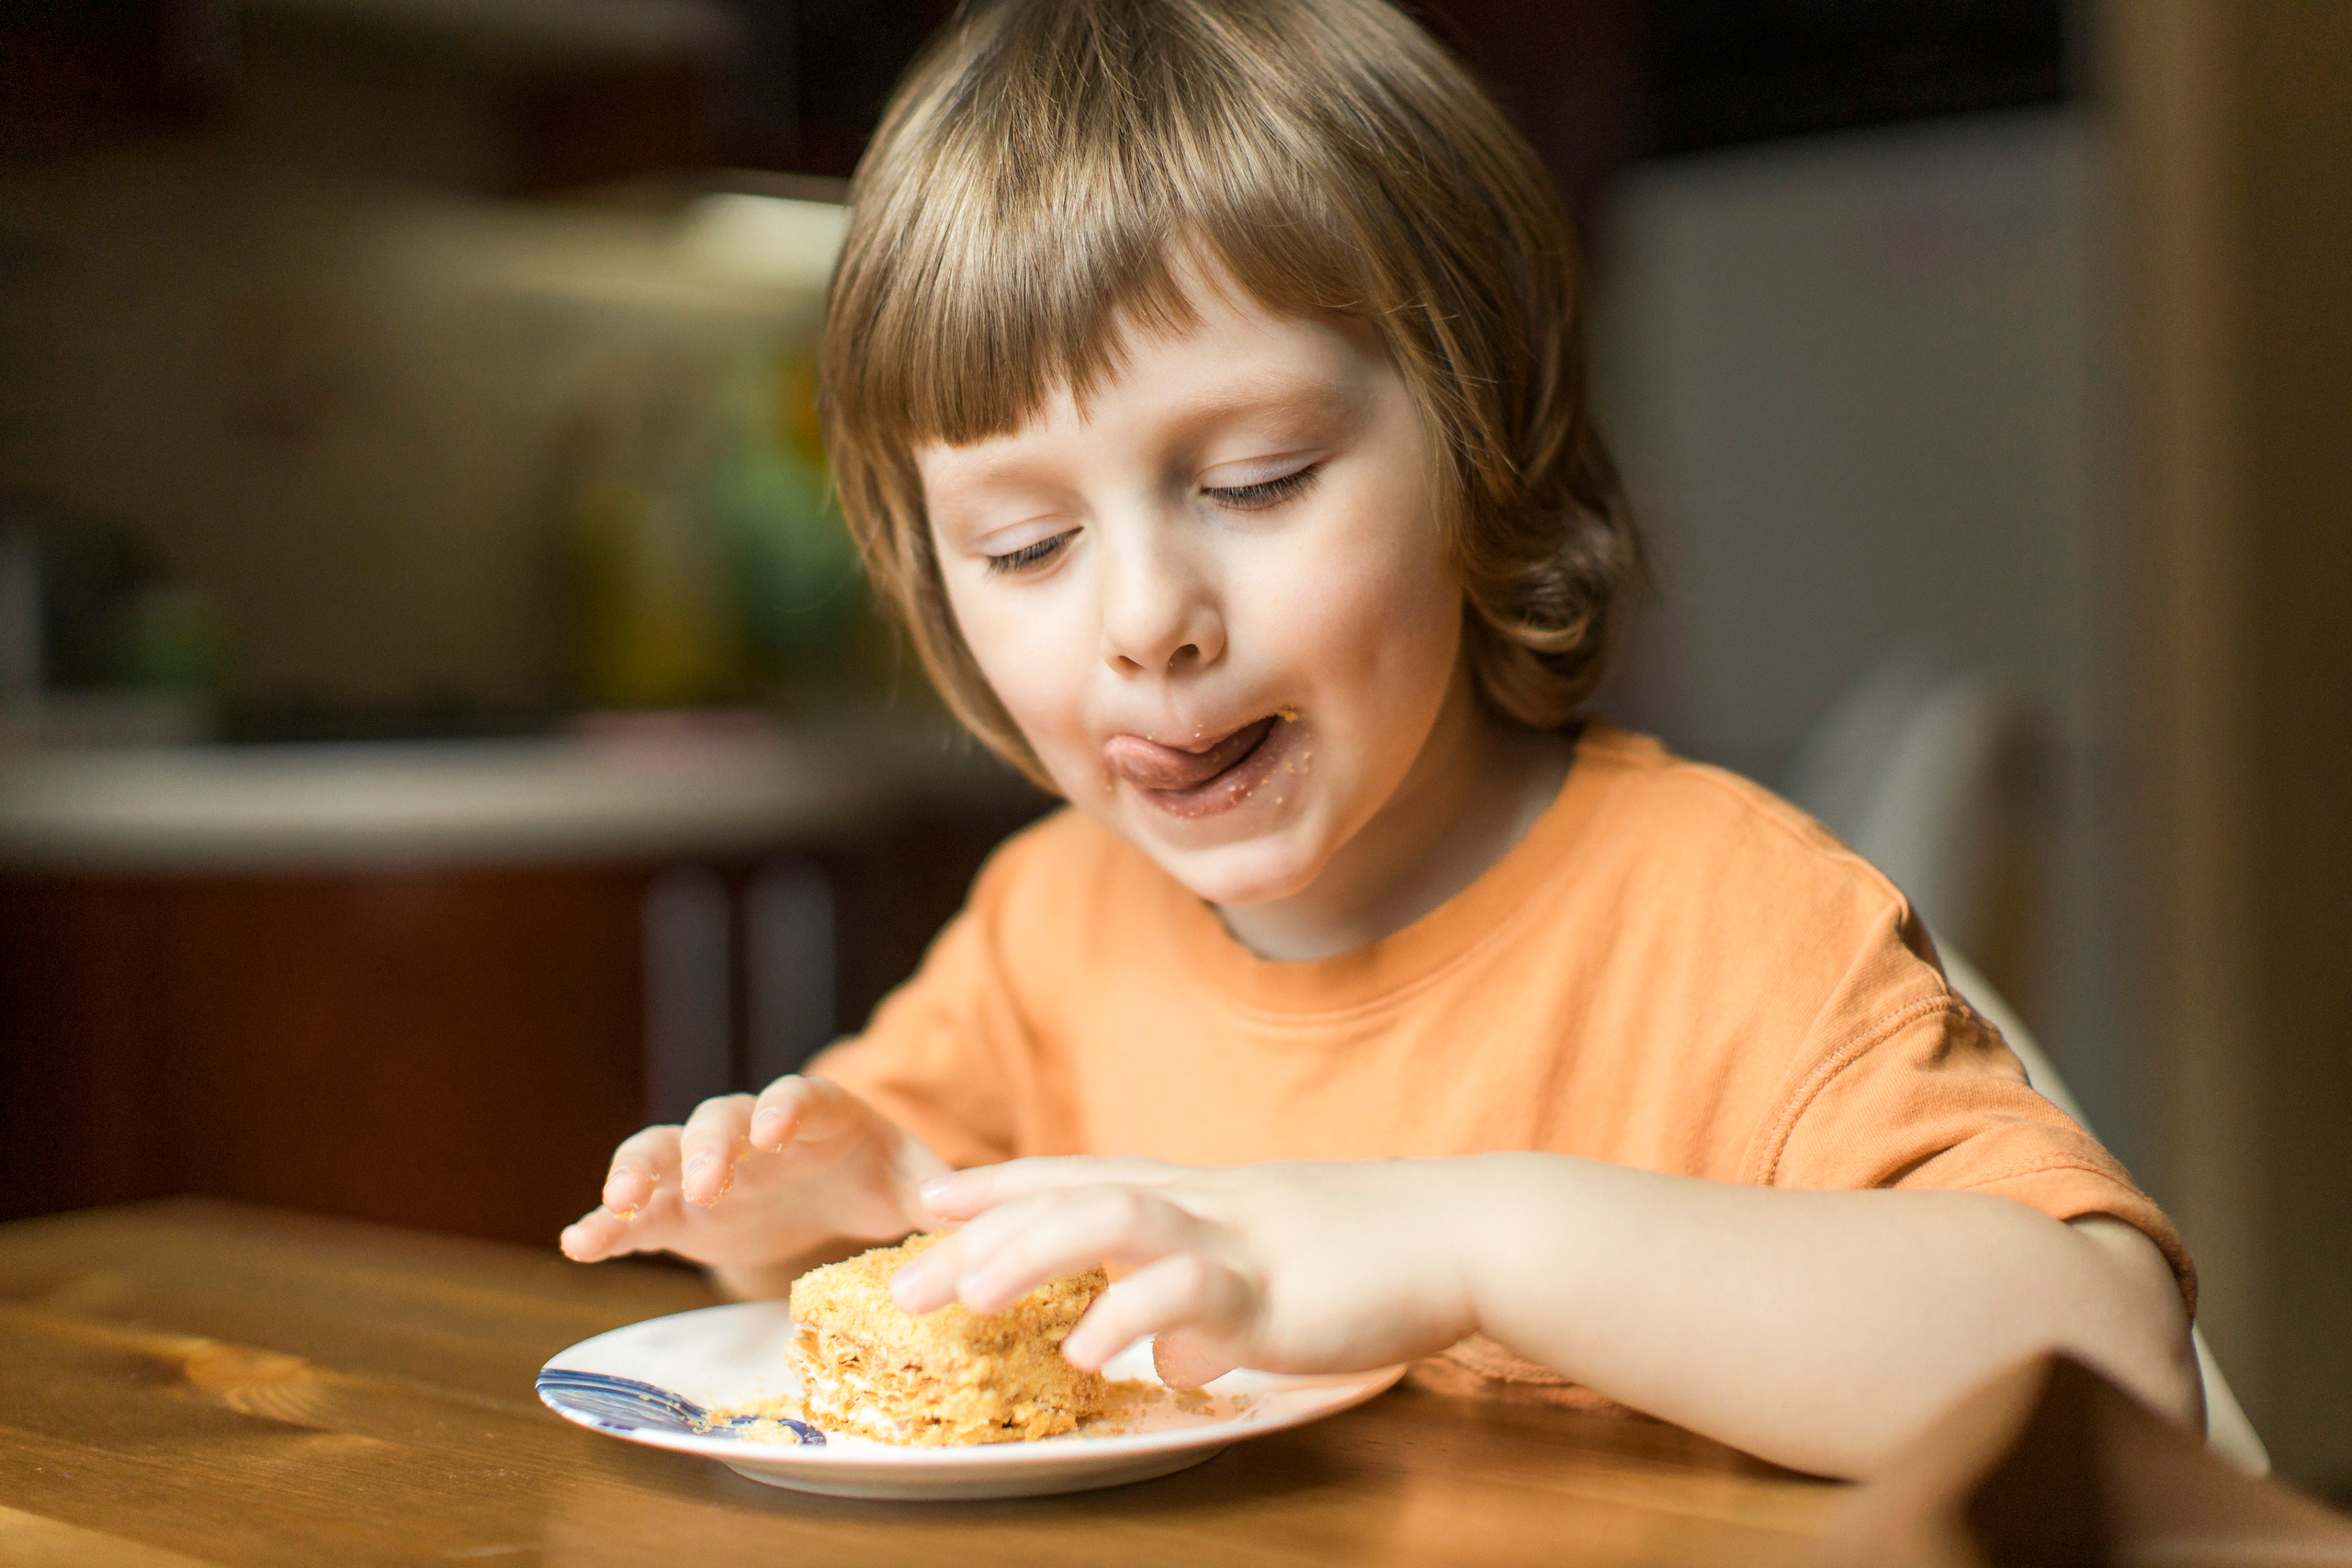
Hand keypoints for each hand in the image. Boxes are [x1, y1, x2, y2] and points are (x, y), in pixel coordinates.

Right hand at [560, 1075, 945, 1273]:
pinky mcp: (674, 1214)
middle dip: (708, 1146)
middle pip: (718, 1121)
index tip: (773, 1130)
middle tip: (703, 1179)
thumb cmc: (876, 1176)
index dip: (782, 1108)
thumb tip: (986, 1215)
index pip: (798, 1097)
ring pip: (659, 1153)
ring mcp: (706, 1170)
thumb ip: (944, 1194)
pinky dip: (603, 1223)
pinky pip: (633, 1213)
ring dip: (636, 1173)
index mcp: (816, 1114)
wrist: (832, 1193)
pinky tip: (577, 1242)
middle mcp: (751, 1132)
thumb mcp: (913, 1185)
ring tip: (615, 1202)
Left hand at [888, 1157, 1479, 1385]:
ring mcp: (1237, 1238)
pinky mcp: (1275, 1288)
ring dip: (1033, 1250)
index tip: (927, 1198)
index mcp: (1196, 1193)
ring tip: (970, 1293)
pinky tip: (1090, 1351)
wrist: (1467, 1231)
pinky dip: (1135, 1317)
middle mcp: (1201, 1203)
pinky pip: (1191, 1292)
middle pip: (1068, 1199)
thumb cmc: (1373, 1253)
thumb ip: (1208, 1302)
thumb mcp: (1271, 1266)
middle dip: (980, 1237)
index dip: (999, 1185)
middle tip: (903, 1279)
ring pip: (1114, 1220)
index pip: (1077, 1174)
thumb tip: (1168, 1351)